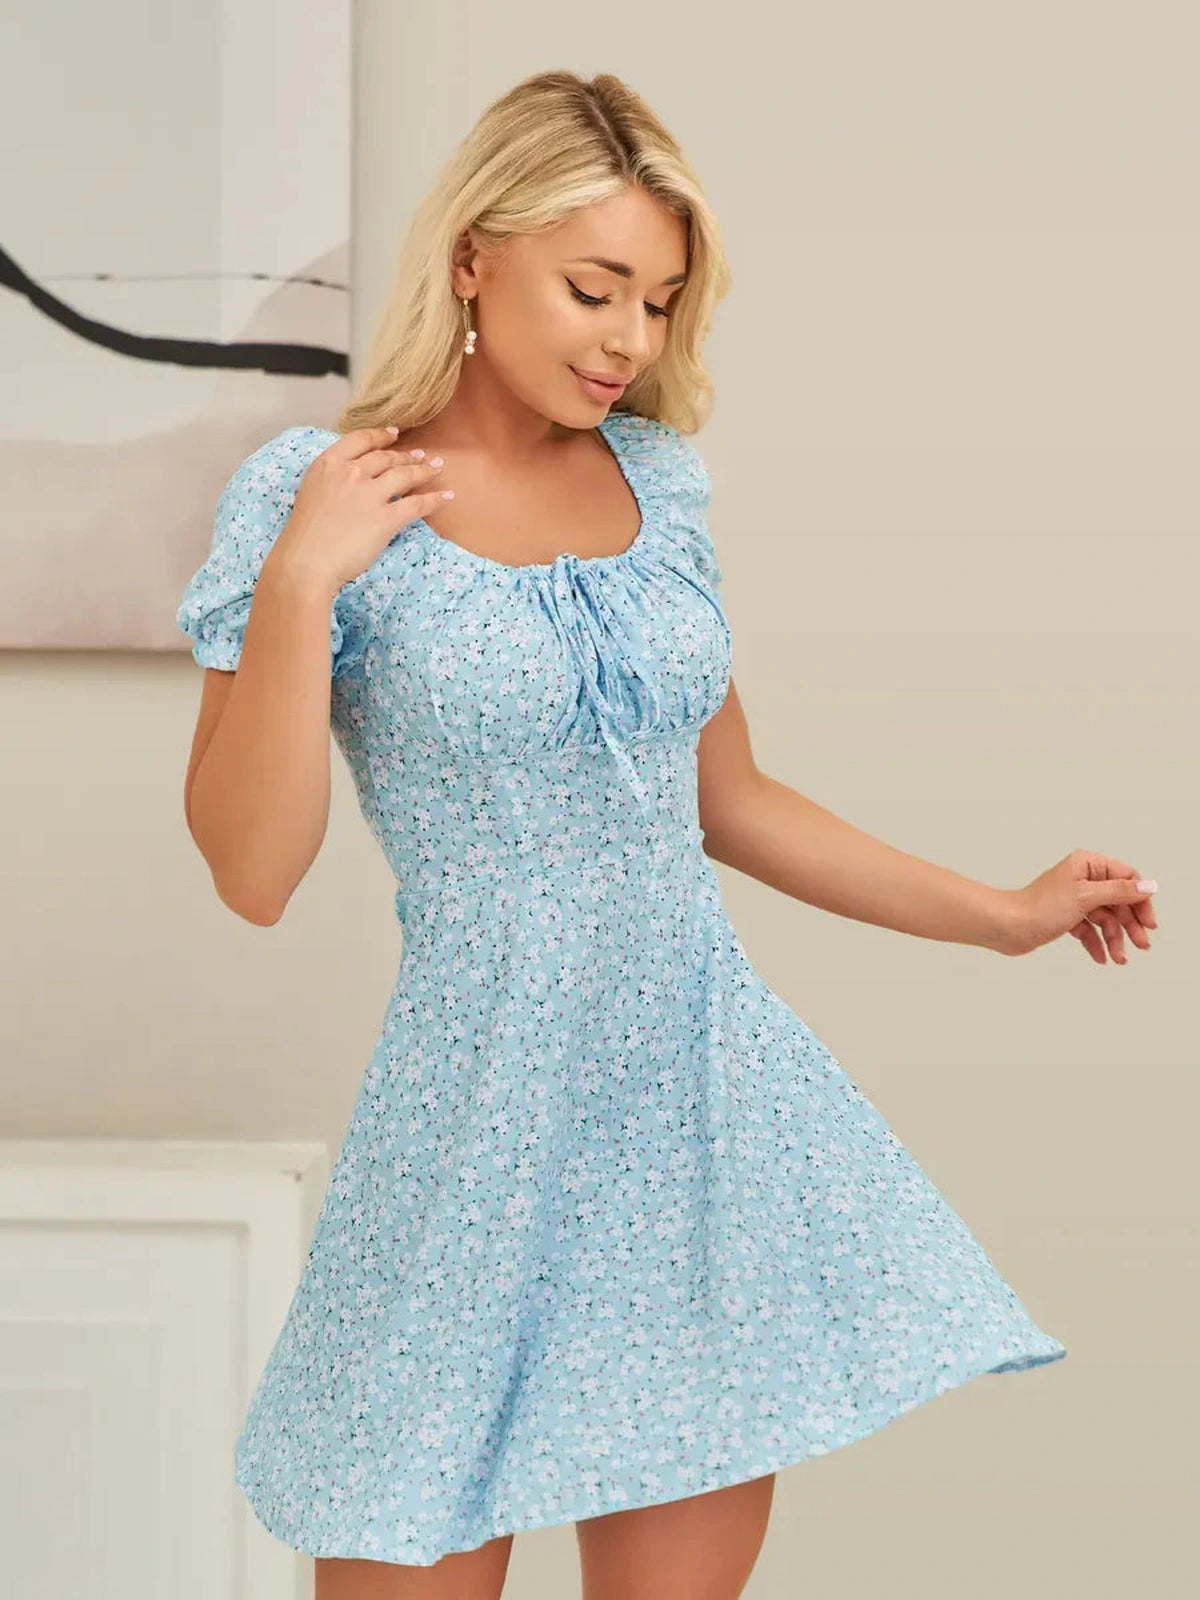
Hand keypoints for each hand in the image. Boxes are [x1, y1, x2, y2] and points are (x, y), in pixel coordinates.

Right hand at [272, 425, 452, 593]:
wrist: (306, 561)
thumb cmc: (304, 535)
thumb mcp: (311, 492)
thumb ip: (331, 481)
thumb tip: (349, 482)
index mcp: (329, 464)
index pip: (360, 440)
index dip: (380, 435)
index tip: (394, 433)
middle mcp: (351, 473)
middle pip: (385, 458)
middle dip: (405, 456)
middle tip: (420, 456)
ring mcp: (370, 494)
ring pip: (404, 475)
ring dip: (423, 470)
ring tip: (435, 468)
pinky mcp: (386, 518)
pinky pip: (417, 504)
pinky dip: (434, 499)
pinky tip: (446, 496)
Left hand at [1002, 849, 1158, 962]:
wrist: (1007, 926)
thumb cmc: (1040, 907)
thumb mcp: (1086, 897)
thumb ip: (1119, 892)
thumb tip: (1148, 886)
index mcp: (1087, 864)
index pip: (1126, 879)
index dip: (1140, 901)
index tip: (1149, 923)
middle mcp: (1082, 878)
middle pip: (1118, 901)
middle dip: (1130, 925)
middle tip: (1141, 945)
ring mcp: (1074, 898)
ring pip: (1105, 919)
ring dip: (1114, 939)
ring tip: (1119, 958)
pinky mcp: (1066, 917)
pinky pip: (1089, 930)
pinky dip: (1097, 943)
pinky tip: (1101, 958)